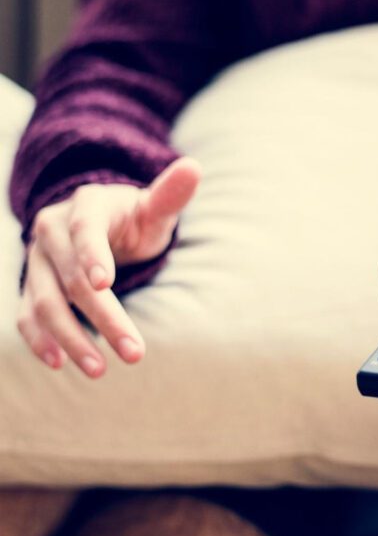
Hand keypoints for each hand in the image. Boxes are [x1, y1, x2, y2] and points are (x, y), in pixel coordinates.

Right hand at [17, 157, 201, 377]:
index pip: (85, 229)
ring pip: (44, 301)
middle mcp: (53, 230)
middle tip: (134, 352)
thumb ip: (171, 194)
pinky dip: (39, 338)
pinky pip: (26, 313)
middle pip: (71, 278)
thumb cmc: (135, 218)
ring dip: (70, 337)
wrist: (100, 224)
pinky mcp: (31, 284)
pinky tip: (58, 362)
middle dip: (103, 317)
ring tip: (100, 369)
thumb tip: (193, 167)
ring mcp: (37, 259)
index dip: (93, 255)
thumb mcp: (154, 208)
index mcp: (86, 205)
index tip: (105, 284)